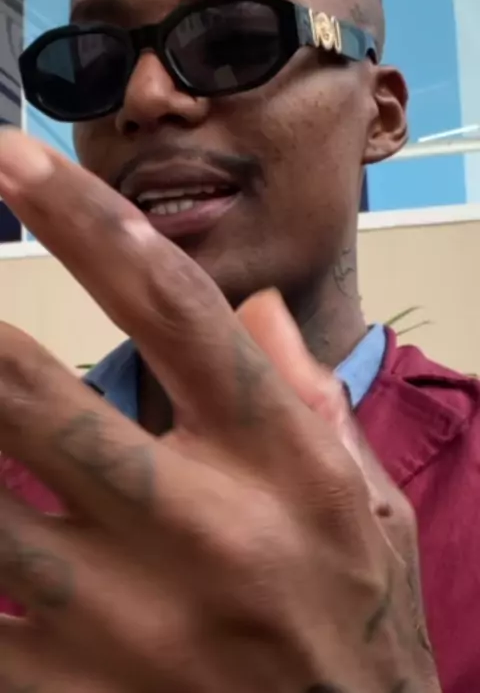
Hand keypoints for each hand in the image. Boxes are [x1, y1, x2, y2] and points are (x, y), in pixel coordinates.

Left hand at [0, 129, 439, 692]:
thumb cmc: (355, 616)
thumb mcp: (365, 498)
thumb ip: (307, 395)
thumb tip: (256, 305)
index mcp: (275, 461)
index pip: (171, 307)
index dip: (83, 220)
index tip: (9, 156)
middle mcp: (196, 527)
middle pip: (34, 392)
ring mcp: (121, 620)